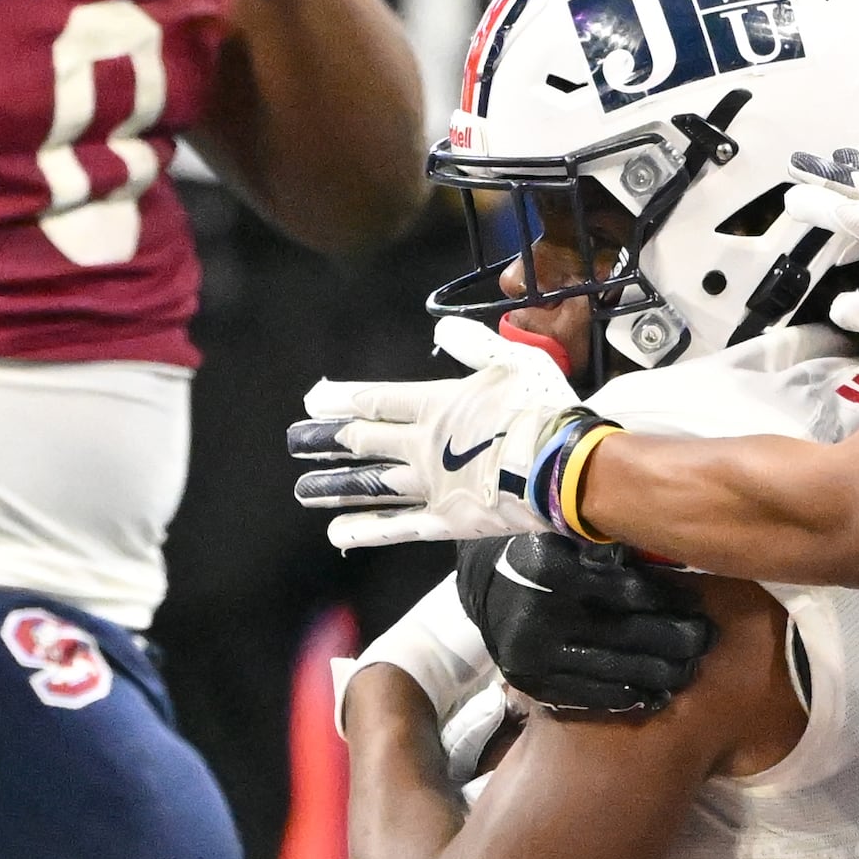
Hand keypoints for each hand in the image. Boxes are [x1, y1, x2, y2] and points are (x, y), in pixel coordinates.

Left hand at [291, 318, 593, 550]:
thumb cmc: (542, 408)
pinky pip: (399, 527)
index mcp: (437, 405)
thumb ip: (474, 345)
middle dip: (327, 442)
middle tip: (296, 442)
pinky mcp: (448, 521)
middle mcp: (424, 445)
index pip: (379, 400)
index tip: (314, 402)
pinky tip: (336, 532)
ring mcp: (432, 485)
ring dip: (336, 486)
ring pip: (373, 485)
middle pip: (365, 441)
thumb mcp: (513, 360)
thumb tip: (444, 326)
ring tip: (303, 489)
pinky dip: (367, 530)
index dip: (344, 401)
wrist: (562, 464)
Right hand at [460, 533, 715, 716]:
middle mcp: (540, 616)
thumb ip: (611, 550)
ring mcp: (533, 655)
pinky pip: (584, 696)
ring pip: (610, 671)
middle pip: (624, 635)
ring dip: (656, 675)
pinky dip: (622, 698)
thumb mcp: (570, 537)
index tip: (696, 604)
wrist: (484, 583)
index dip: (667, 600)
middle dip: (672, 642)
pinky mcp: (529, 682)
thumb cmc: (541, 551)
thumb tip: (673, 561)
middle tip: (704, 641)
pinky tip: (652, 696)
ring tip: (687, 672)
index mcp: (552, 571)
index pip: (625, 592)